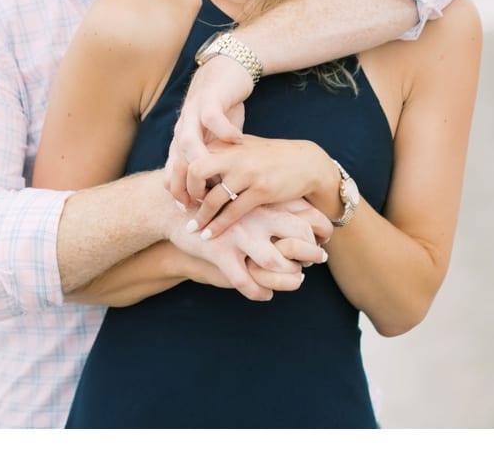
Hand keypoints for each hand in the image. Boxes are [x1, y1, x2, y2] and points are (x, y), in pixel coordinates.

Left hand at [164, 55, 254, 207]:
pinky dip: (223, 129)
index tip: (188, 210)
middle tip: (196, 205)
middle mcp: (186, 128)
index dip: (178, 191)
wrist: (228, 68)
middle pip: (178, 162)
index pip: (174, 169)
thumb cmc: (223, 108)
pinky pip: (212, 116)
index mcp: (184, 138)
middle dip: (185, 187)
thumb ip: (207, 159)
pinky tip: (237, 141)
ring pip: (189, 144)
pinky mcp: (212, 97)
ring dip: (199, 170)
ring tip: (212, 187)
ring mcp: (198, 115)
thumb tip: (203, 190)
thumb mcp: (211, 136)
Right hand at [172, 200, 328, 301]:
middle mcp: (255, 215)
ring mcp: (238, 234)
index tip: (322, 241)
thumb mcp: (241, 198)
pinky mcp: (220, 252)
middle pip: (299, 235)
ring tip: (294, 281)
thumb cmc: (213, 206)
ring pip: (277, 262)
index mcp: (263, 200)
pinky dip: (259, 293)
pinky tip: (264, 295)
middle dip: (311, 254)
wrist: (171, 209)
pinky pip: (246, 282)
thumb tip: (301, 218)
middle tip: (312, 262)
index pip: (306, 213)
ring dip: (289, 278)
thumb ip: (268, 204)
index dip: (320, 230)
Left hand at [184, 137, 330, 238]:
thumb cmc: (269, 157)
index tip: (178, 193)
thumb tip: (190, 166)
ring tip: (193, 228)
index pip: (190, 155)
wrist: (307, 162)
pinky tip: (210, 235)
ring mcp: (248, 172)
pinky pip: (233, 212)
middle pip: (194, 170)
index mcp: (225, 143)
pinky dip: (219, 226)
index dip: (178, 175)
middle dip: (185, 191)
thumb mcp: (242, 147)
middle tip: (184, 207)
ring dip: (201, 216)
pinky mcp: (262, 190)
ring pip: (213, 196)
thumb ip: (219, 153)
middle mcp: (234, 154)